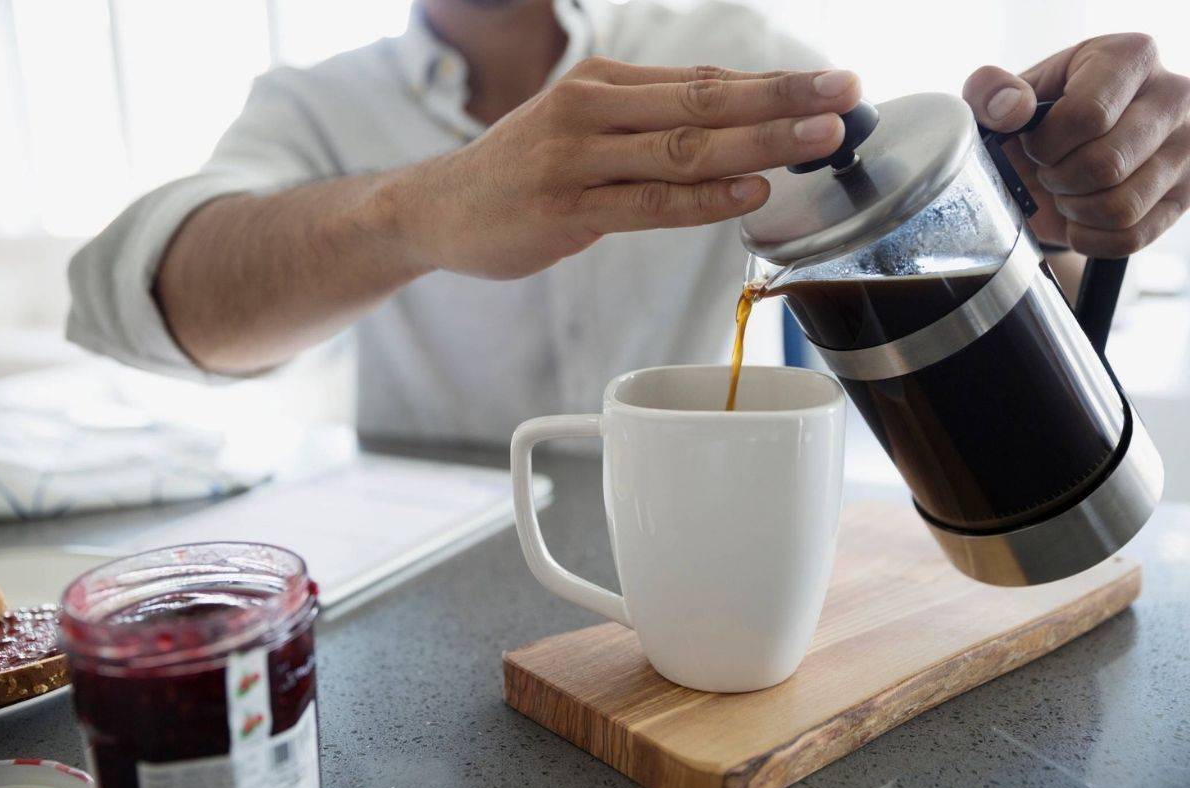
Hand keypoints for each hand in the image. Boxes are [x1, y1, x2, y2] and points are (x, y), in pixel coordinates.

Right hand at [392, 57, 859, 278]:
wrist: (438, 207)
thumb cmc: (521, 171)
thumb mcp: (580, 126)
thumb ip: (649, 122)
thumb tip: (733, 117)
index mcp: (602, 85)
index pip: (702, 81)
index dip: (773, 83)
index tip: (833, 84)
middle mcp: (590, 110)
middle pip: (704, 103)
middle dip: (782, 100)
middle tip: (846, 97)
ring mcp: (576, 160)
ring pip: (683, 150)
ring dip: (759, 143)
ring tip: (820, 140)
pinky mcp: (565, 211)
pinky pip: (648, 204)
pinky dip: (704, 200)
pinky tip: (751, 193)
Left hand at [964, 33, 1189, 257]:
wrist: (1062, 156)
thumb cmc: (1036, 119)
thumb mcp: (1004, 96)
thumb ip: (989, 91)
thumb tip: (1009, 109)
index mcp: (1130, 57)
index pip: (1088, 115)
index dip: (1046, 144)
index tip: (1034, 143)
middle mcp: (1173, 97)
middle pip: (1106, 164)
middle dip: (1058, 178)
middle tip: (1048, 170)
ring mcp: (1187, 149)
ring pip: (1121, 207)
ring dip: (1075, 209)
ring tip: (1066, 190)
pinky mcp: (1184, 197)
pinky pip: (1131, 237)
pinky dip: (1090, 237)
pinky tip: (1080, 215)